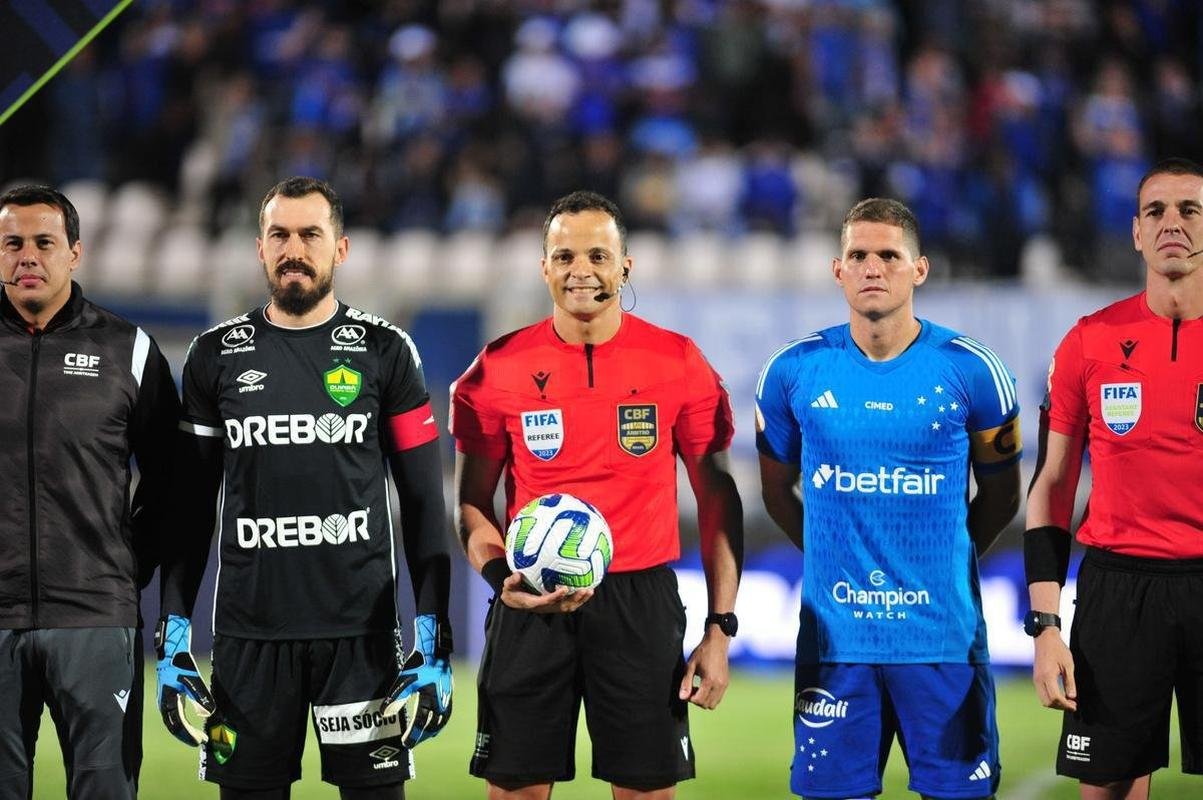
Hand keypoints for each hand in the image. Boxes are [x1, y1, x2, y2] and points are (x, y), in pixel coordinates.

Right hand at [154, 615, 218, 745]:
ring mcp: (166, 700)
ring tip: (198, 735)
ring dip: (186, 729)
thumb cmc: (180, 664)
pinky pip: (177, 713)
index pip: (177, 725)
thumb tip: (208, 714)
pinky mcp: (170, 696)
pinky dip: (185, 721)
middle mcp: (164, 704)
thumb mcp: (192, 679)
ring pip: (175, 720)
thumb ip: (200, 697)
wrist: (172, 650)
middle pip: (175, 726)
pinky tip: (194, 722)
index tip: (199, 742)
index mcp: (167, 702)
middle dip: (188, 735)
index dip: (188, 735)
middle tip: (201, 741)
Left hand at [382, 615, 452, 747]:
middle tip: (413, 742)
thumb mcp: (404, 680)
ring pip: (443, 719)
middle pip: (434, 725)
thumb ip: (396, 698)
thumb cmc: (420, 663)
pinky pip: (447, 711)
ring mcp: (447, 696)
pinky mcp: (449, 691)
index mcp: (431, 700)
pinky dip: (441, 720)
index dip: (414, 736)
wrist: (435, 648)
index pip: (422, 724)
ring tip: (425, 736)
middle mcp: (442, 701)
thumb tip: (384, 714)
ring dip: (433, 729)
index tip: (406, 744)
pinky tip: (435, 719)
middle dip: (423, 735)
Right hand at [498, 572, 592, 612]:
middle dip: (574, 599)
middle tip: (584, 589)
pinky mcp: (556, 605)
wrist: (515, 600)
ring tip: (590, 590)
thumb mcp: (508, 586)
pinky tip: (587, 589)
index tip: (564, 588)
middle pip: (563, 606)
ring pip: (568, 606)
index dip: (556, 596)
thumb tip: (518, 575)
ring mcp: (552, 607)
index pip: (547, 601)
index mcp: (534, 603)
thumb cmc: (512, 591)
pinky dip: (579, 599)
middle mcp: (546, 607)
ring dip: (580, 600)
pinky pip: (569, 603)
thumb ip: (511, 581)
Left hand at [678, 628, 730, 709]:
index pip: (699, 700)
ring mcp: (724, 685)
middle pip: (706, 705)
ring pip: (713, 704)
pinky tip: (704, 686)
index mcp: (709, 680)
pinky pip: (718, 698)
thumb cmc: (702, 652)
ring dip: (704, 700)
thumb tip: (682, 698)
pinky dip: (710, 697)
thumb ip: (686, 683)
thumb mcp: (690, 666)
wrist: (717, 643)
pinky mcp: (726, 683)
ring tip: (698, 688)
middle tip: (691, 689)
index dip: (690, 698)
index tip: (686, 690)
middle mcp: (719, 685)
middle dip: (697, 700)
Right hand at [1032, 627, 1076, 710]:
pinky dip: (1051, 698)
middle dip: (1060, 707)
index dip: (1066, 705)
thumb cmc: (1058, 650)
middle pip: (1047, 702)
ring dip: (1055, 703)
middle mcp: (1039, 679)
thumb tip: (1072, 697)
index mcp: (1047, 676)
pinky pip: (1042, 693)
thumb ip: (1070, 682)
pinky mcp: (1036, 678)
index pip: (1055, 698)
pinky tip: (1061, 694)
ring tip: (1068, 701)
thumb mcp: (1068, 665)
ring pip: (1043, 699)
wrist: (1045, 639)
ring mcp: (1036, 679)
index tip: (1075, 706)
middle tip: (1073, 705)